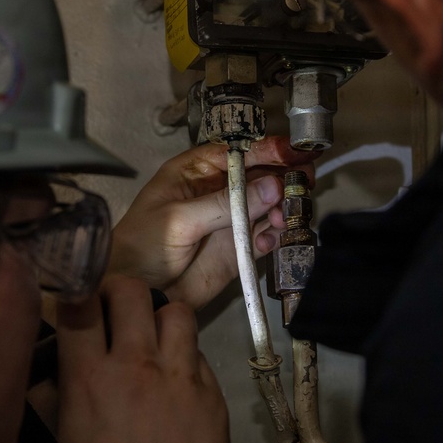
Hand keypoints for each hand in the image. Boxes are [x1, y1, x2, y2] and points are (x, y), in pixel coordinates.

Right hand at [56, 276, 230, 442]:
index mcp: (91, 379)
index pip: (79, 306)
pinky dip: (185, 356)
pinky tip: (176, 379)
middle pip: (131, 291)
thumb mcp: (68, 442)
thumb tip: (44, 371)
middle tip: (115, 309)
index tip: (78, 296)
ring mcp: (181, 376)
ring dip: (161, 318)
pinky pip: (199, 352)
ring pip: (176, 310)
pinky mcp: (213, 392)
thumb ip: (55, 398)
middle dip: (119, 292)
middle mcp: (137, 366)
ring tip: (153, 338)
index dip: (77, 292)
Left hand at [110, 137, 319, 307]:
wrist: (139, 294)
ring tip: (278, 219)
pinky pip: (266, 235)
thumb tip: (272, 185)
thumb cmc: (142, 247)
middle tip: (303, 183)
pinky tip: (267, 241)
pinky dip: (274, 236)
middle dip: (283, 178)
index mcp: (196, 171)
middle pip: (261, 175)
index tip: (293, 152)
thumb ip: (226, 204)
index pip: (238, 152)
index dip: (267, 149)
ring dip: (280, 209)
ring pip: (269, 204)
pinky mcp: (239, 247)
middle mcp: (218, 191)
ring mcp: (231, 219)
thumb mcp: (180, 219)